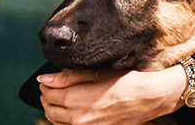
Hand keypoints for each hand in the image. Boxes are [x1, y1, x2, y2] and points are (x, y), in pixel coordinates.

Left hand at [38, 66, 186, 124]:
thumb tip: (45, 78)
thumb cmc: (127, 82)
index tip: (47, 78)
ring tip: (57, 98)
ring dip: (53, 109)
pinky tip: (70, 110)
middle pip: (50, 109)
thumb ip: (68, 77)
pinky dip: (65, 119)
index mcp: (76, 101)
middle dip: (47, 96)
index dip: (45, 84)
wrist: (149, 97)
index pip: (49, 93)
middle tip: (50, 86)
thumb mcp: (96, 73)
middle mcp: (78, 119)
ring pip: (57, 121)